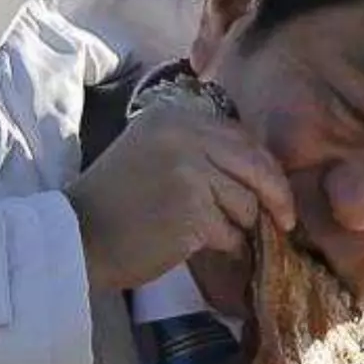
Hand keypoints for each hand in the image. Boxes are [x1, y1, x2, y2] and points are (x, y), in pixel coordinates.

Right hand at [64, 89, 296, 291]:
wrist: (77, 238)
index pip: (242, 137)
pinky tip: (197, 247)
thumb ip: (200, 150)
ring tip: (209, 234)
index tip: (273, 192)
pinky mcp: (192, 210)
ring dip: (238, 226)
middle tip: (285, 221)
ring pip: (246, 203)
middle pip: (256, 165)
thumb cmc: (115, 204)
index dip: (264, 167)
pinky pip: (231, 232)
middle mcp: (185, 134)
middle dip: (277, 196)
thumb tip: (259, 169)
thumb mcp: (154, 153)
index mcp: (176, 115)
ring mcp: (190, 171)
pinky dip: (223, 246)